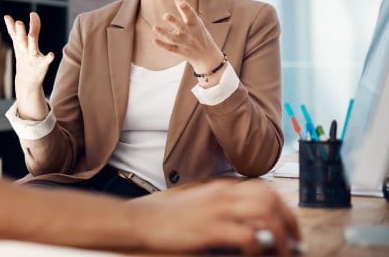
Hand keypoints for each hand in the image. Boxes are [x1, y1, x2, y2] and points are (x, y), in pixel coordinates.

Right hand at [3, 13, 54, 119]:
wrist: (27, 82)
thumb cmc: (25, 58)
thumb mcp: (22, 44)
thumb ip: (27, 28)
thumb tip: (27, 14)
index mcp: (20, 45)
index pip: (14, 34)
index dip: (11, 25)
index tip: (7, 17)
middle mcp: (25, 50)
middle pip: (22, 39)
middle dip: (20, 31)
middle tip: (19, 23)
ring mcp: (32, 58)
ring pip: (32, 48)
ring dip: (32, 42)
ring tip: (32, 35)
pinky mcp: (41, 65)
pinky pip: (45, 61)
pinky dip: (48, 58)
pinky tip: (52, 54)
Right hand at [133, 180, 300, 253]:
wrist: (145, 221)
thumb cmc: (172, 217)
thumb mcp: (202, 204)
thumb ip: (227, 207)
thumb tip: (255, 223)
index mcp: (223, 188)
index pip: (266, 190)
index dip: (285, 210)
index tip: (291, 229)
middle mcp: (224, 194)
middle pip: (272, 200)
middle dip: (290, 223)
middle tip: (294, 244)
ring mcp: (217, 210)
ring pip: (265, 215)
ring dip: (280, 237)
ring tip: (281, 253)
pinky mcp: (210, 229)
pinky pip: (247, 236)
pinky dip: (258, 247)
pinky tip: (255, 254)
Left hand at [151, 0, 224, 77]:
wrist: (207, 56)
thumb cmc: (199, 33)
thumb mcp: (195, 20)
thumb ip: (184, 6)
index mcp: (195, 23)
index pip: (191, 15)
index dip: (186, 8)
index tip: (181, 3)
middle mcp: (190, 33)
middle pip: (181, 26)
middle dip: (174, 21)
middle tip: (166, 16)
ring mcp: (184, 43)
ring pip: (173, 38)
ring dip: (164, 33)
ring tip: (155, 27)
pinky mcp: (179, 51)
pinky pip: (170, 48)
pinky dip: (162, 45)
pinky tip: (154, 40)